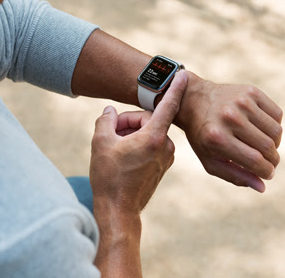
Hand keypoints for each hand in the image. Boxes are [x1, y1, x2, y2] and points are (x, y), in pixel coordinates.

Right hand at [90, 70, 187, 212]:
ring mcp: (166, 157)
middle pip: (148, 120)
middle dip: (128, 122)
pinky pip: (151, 144)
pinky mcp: (163, 165)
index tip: (183, 73)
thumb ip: (106, 120)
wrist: (118, 210)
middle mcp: (165, 146)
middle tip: (110, 133)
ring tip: (114, 149)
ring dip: (131, 134)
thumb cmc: (109, 177)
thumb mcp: (100, 142)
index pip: (167, 105)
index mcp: (153, 137)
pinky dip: (137, 144)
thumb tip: (111, 112)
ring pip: (149, 132)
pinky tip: (122, 156)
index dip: (174, 87)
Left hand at [176, 73, 282, 192]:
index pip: (256, 161)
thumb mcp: (211, 160)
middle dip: (273, 160)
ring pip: (276, 131)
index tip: (268, 174)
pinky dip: (275, 126)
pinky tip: (263, 129)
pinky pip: (277, 114)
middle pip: (268, 147)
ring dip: (275, 144)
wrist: (194, 99)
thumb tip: (262, 186)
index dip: (267, 172)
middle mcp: (230, 118)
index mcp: (218, 138)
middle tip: (270, 162)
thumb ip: (236, 176)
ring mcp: (242, 102)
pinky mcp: (251, 91)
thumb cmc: (203, 136)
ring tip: (266, 146)